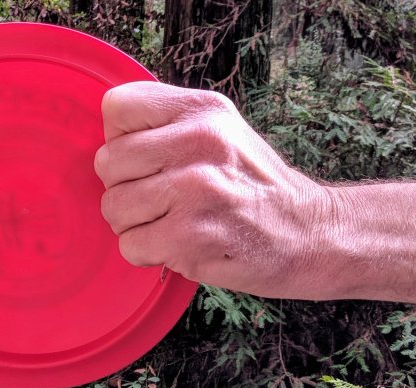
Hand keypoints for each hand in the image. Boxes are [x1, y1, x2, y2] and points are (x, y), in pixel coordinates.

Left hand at [94, 82, 330, 298]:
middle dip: (125, 187)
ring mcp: (195, 189)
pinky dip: (147, 252)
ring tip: (171, 222)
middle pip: (106, 162)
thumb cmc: (255, 186)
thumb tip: (110, 140)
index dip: (122, 139)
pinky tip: (178, 245)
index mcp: (202, 110)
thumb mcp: (221, 131)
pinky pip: (129, 244)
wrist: (309, 233)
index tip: (147, 158)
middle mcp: (199, 142)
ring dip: (134, 224)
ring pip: (113, 206)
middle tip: (160, 198)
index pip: (117, 108)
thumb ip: (168, 126)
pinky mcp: (190, 236)